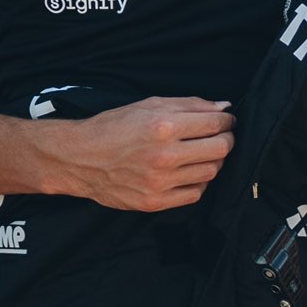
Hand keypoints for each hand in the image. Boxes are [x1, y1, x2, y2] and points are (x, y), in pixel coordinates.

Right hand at [44, 96, 234, 210]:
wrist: (80, 159)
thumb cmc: (114, 127)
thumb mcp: (149, 105)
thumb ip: (189, 105)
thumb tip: (224, 107)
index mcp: (163, 126)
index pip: (216, 124)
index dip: (227, 121)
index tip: (226, 121)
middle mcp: (164, 155)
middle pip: (220, 149)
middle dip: (226, 140)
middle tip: (220, 137)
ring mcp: (160, 182)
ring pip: (211, 172)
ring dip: (212, 161)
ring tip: (200, 154)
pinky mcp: (155, 202)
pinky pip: (195, 194)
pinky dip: (198, 182)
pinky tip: (187, 172)